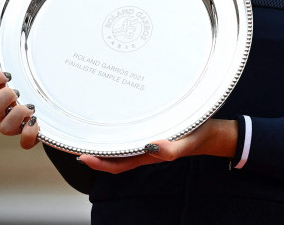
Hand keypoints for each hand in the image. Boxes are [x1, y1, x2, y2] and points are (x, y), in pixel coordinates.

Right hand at [0, 70, 39, 149]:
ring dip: (16, 115)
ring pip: (5, 128)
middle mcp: (4, 111)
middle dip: (4, 97)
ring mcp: (17, 124)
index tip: (8, 75)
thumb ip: (5, 68)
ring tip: (30, 106)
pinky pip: (25, 143)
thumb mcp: (25, 71)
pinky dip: (28, 134)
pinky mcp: (32, 135)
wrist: (60, 103)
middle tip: (17, 92)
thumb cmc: (39, 83)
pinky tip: (35, 122)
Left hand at [77, 118, 237, 173]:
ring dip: (101, 140)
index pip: (115, 164)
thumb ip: (170, 149)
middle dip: (93, 150)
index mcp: (146, 155)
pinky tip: (111, 121)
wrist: (210, 131)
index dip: (97, 163)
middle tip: (73, 139)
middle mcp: (141, 150)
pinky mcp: (148, 130)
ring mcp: (143, 141)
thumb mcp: (186, 142)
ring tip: (85, 128)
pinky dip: (115, 131)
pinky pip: (127, 134)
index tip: (81, 156)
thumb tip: (151, 147)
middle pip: (111, 155)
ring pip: (117, 145)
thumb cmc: (197, 136)